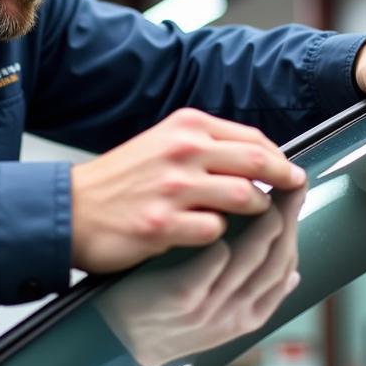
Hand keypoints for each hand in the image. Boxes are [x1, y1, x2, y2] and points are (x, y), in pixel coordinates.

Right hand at [71, 108, 305, 273]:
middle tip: (295, 194)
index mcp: (187, 126)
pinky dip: (220, 236)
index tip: (291, 174)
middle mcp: (182, 150)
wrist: (69, 209)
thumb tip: (258, 161)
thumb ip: (206, 147)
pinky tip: (213, 238)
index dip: (280, 159)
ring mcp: (172, 188)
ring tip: (254, 221)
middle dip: (284, 180)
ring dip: (256, 211)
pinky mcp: (161, 224)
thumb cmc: (121, 180)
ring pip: (243, 197)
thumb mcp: (163, 144)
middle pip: (257, 162)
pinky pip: (213, 230)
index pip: (253, 138)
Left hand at [98, 186, 304, 365]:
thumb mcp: (217, 310)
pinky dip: (216, 253)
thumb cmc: (168, 313)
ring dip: (259, 231)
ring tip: (263, 196)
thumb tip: (294, 274)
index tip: (296, 191)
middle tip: (288, 181)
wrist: (116, 336)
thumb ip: (252, 292)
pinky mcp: (178, 299)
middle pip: (275, 262)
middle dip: (287, 218)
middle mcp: (233, 313)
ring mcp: (207, 307)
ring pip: (246, 265)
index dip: (295, 225)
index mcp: (248, 314)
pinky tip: (218, 227)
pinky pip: (205, 273)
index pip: (285, 265)